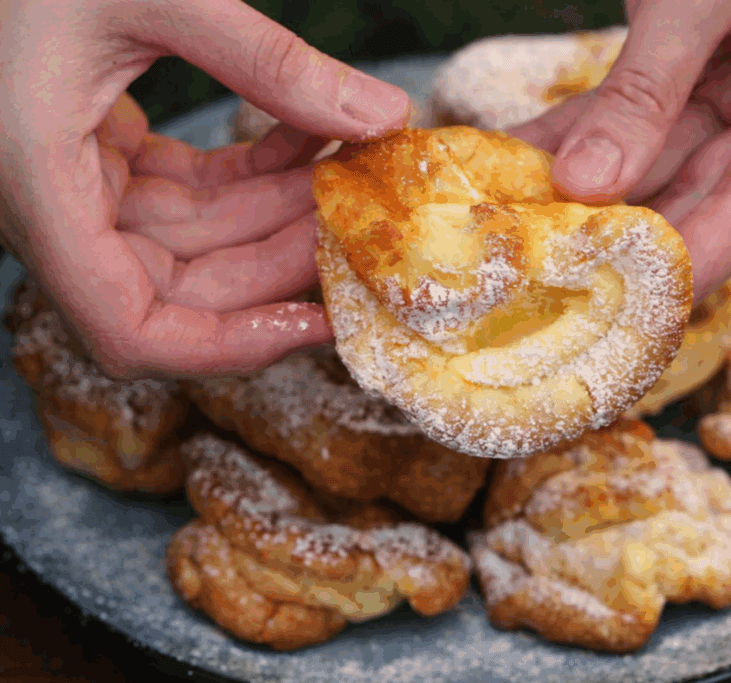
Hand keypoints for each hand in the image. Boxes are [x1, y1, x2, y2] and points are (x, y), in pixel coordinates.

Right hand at [0, 0, 410, 378]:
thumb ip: (266, 58)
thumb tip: (383, 115)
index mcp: (35, 185)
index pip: (128, 330)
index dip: (228, 346)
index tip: (317, 322)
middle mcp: (51, 206)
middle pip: (184, 291)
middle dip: (280, 260)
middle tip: (357, 219)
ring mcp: (77, 186)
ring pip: (198, 242)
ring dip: (279, 213)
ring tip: (347, 171)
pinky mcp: (103, 158)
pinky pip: (191, 195)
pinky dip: (253, 177)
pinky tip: (309, 140)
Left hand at [509, 0, 730, 301]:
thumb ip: (647, 90)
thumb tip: (587, 185)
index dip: (701, 252)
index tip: (636, 303)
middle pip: (711, 183)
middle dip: (632, 225)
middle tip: (562, 271)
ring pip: (666, 154)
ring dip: (596, 186)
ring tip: (529, 221)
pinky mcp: (703, 58)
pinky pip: (643, 112)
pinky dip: (589, 135)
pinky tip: (534, 165)